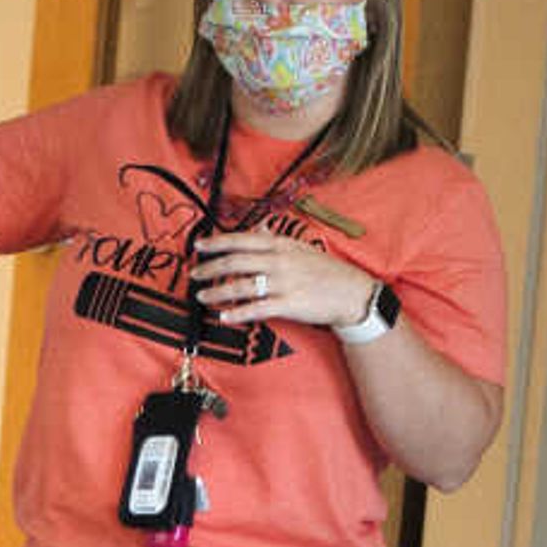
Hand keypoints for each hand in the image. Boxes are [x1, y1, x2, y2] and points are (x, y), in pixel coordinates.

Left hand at [194, 229, 378, 335]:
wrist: (352, 292)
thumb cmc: (326, 271)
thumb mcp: (301, 247)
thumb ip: (276, 240)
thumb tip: (259, 230)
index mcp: (280, 244)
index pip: (241, 240)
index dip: (217, 242)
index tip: (199, 246)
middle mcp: (279, 261)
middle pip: (235, 262)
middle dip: (210, 268)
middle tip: (194, 275)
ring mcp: (283, 283)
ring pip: (241, 286)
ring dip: (217, 292)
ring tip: (203, 296)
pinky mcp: (288, 304)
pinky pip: (257, 308)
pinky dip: (238, 312)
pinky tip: (224, 316)